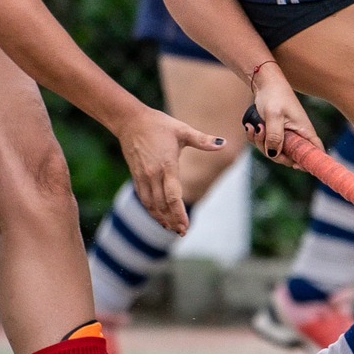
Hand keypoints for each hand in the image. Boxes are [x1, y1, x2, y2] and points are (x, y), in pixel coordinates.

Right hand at [117, 107, 223, 235]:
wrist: (130, 121)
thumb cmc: (159, 124)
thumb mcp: (183, 130)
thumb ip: (203, 139)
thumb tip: (223, 143)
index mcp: (167, 165)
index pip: (173, 196)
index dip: (179, 213)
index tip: (185, 226)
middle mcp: (153, 174)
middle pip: (162, 205)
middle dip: (172, 220)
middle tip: (182, 232)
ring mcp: (142, 176)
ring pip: (151, 204)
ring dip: (160, 218)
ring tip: (171, 228)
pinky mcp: (136, 176)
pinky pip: (143, 197)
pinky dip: (151, 209)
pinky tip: (158, 215)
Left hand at [240, 61, 316, 162]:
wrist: (265, 84)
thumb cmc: (274, 95)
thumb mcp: (274, 116)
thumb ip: (274, 136)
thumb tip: (274, 154)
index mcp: (304, 131)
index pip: (315, 152)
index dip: (308, 163)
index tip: (295, 165)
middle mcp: (297, 135)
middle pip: (288, 157)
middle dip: (271, 151)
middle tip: (262, 133)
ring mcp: (286, 135)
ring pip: (273, 151)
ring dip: (260, 142)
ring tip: (255, 126)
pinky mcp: (275, 133)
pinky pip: (265, 144)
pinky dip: (256, 138)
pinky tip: (250, 126)